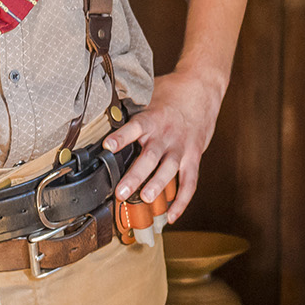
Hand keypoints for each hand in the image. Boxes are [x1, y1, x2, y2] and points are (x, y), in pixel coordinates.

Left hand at [103, 64, 225, 223]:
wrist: (203, 88)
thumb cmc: (171, 91)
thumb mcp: (149, 93)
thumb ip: (129, 106)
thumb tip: (100, 109)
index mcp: (153, 118)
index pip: (136, 127)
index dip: (121, 137)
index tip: (108, 146)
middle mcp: (166, 135)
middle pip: (150, 157)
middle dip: (136, 176)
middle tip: (121, 192)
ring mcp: (182, 148)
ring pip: (169, 170)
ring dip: (158, 186)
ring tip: (146, 200)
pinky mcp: (194, 156)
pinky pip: (190, 182)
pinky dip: (182, 200)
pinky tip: (171, 216)